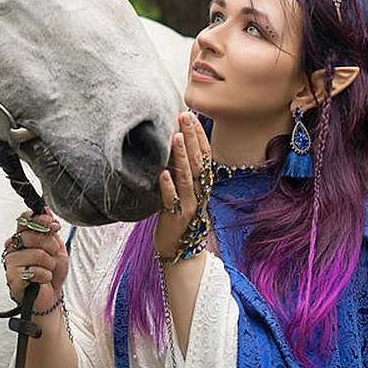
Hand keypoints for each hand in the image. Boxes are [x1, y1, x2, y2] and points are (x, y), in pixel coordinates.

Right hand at [3, 209, 66, 308]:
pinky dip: (45, 275)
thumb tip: (45, 209)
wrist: (51, 295)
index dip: (40, 219)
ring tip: (47, 270)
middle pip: (31, 235)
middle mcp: (14, 249)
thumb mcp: (56, 246)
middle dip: (49, 245)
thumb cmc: (51, 272)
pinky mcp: (12, 278)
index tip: (53, 225)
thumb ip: (49, 229)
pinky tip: (42, 279)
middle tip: (53, 254)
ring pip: (36, 253)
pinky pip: (34, 270)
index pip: (24, 220)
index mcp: (22, 238)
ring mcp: (11, 263)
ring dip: (49, 263)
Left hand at [154, 111, 212, 258]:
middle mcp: (200, 193)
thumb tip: (175, 144)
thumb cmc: (180, 216)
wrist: (180, 250)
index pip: (204, 155)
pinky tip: (163, 173)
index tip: (191, 116)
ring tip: (175, 137)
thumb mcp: (186, 191)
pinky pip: (172, 200)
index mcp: (203, 185)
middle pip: (197, 161)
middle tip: (184, 116)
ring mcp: (189, 205)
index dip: (199, 135)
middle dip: (191, 138)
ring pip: (187, 177)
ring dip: (181, 156)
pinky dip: (168, 186)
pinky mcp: (176, 217)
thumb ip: (184, 171)